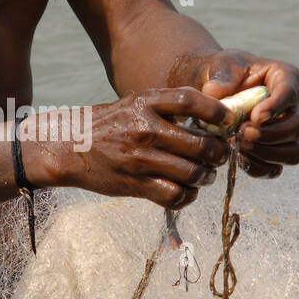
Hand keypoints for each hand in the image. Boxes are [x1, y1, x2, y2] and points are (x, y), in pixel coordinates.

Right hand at [29, 88, 233, 209]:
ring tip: (205, 175)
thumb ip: (170, 106)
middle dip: (218, 154)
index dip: (216, 111)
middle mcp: (145, 129)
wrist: (72, 147)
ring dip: (206, 177)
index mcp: (146, 103)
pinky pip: (174, 196)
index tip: (227, 120)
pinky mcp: (135, 184)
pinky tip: (187, 191)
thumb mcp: (137, 102)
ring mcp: (140, 159)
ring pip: (192, 173)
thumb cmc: (112, 123)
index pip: (190, 101)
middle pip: (200, 145)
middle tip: (219, 156)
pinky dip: (188, 196)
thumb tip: (214, 116)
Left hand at [190, 50, 298, 177]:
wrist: (215, 92)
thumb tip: (218, 93)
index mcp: (285, 77)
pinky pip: (276, 168)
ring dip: (267, 153)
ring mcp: (287, 131)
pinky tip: (238, 156)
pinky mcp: (275, 151)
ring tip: (240, 145)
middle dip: (271, 134)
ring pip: (294, 152)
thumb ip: (221, 77)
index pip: (290, 92)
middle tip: (244, 133)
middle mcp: (293, 106)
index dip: (276, 107)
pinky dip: (257, 167)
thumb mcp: (220, 66)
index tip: (255, 116)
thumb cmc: (223, 74)